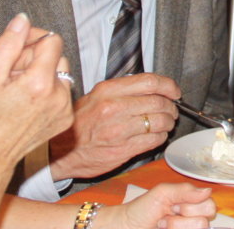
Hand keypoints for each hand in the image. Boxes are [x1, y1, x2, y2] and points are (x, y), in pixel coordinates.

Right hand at [0, 12, 74, 167]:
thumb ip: (8, 44)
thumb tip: (23, 20)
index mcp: (40, 83)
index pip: (53, 40)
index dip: (34, 39)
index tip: (18, 47)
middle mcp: (60, 95)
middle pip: (57, 57)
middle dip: (36, 59)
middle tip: (12, 75)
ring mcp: (66, 108)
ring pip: (60, 74)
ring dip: (42, 75)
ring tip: (19, 90)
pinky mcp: (67, 119)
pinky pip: (63, 92)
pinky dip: (48, 92)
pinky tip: (29, 103)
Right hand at [49, 73, 180, 179]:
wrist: (58, 152)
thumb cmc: (80, 123)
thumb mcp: (95, 96)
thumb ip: (123, 90)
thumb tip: (154, 88)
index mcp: (108, 90)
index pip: (150, 82)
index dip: (169, 86)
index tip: (175, 92)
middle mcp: (113, 108)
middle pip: (159, 102)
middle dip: (171, 107)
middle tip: (172, 110)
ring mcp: (118, 131)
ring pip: (159, 122)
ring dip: (168, 123)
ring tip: (166, 123)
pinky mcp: (122, 150)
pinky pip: (153, 141)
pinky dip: (160, 137)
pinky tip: (156, 136)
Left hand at [94, 182, 216, 228]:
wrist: (125, 227)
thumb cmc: (141, 210)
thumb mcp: (162, 193)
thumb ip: (185, 190)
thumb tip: (208, 191)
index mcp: (192, 204)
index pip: (210, 206)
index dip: (192, 206)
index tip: (175, 206)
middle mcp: (192, 219)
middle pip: (205, 221)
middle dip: (183, 218)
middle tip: (167, 215)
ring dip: (176, 227)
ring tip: (162, 225)